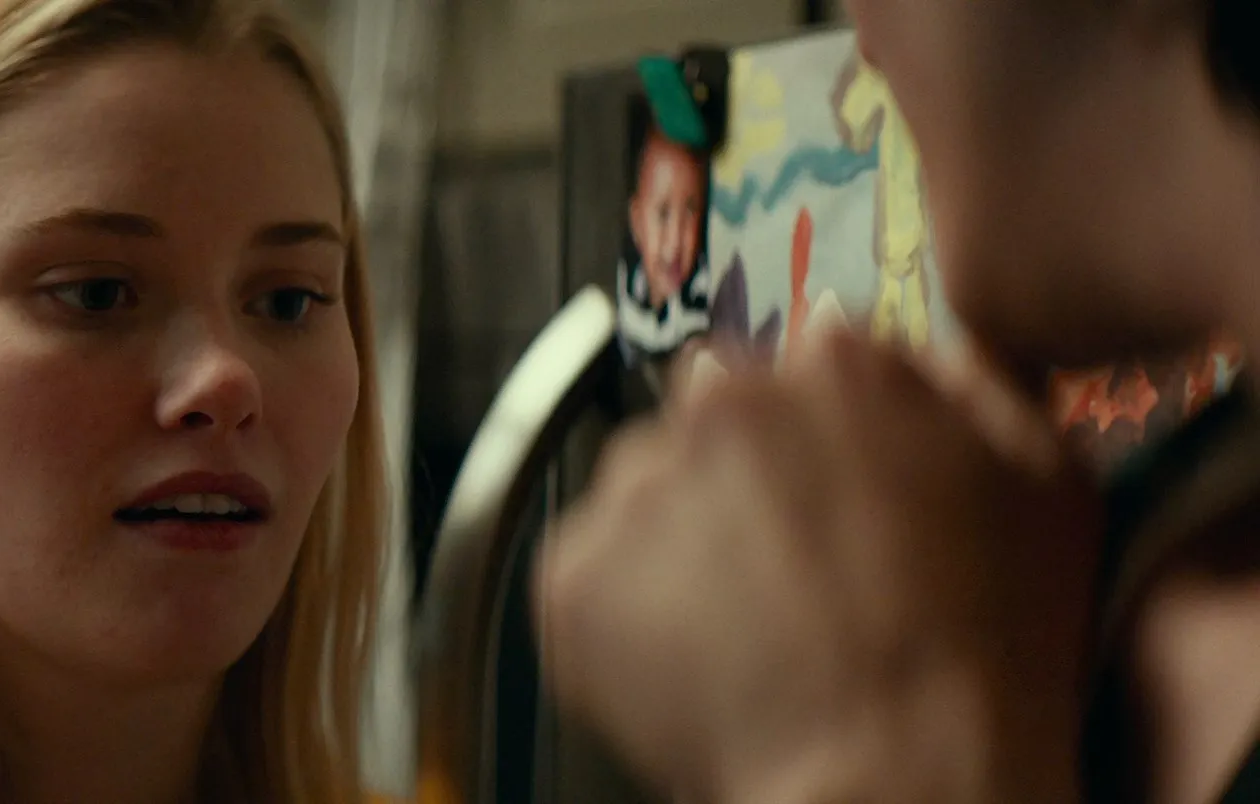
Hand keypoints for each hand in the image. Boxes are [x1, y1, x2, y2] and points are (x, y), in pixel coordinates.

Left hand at [535, 328, 1103, 803]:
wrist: (897, 773)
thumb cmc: (986, 656)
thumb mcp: (1046, 485)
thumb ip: (970, 383)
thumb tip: (878, 335)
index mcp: (838, 369)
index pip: (799, 367)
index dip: (814, 441)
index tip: (825, 499)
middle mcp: (724, 405)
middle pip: (709, 423)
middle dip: (738, 484)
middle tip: (788, 579)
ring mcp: (639, 487)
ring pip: (642, 496)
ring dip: (676, 543)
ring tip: (744, 632)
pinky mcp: (575, 573)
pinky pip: (589, 577)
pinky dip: (624, 616)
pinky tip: (696, 664)